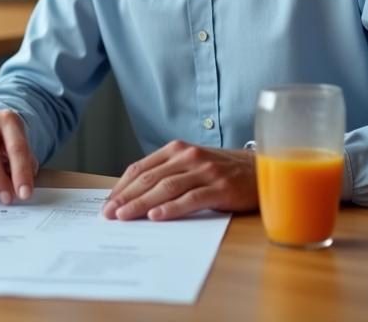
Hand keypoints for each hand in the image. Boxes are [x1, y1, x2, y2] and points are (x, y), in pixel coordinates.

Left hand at [102, 140, 257, 220]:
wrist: (260, 169)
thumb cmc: (222, 170)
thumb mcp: (192, 165)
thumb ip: (167, 174)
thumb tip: (134, 196)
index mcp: (177, 149)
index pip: (141, 168)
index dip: (121, 187)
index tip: (107, 204)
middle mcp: (189, 156)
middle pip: (149, 178)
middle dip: (125, 197)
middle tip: (109, 214)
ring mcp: (205, 171)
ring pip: (166, 188)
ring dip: (141, 204)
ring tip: (125, 217)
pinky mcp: (220, 188)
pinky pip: (191, 198)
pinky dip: (171, 208)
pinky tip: (156, 217)